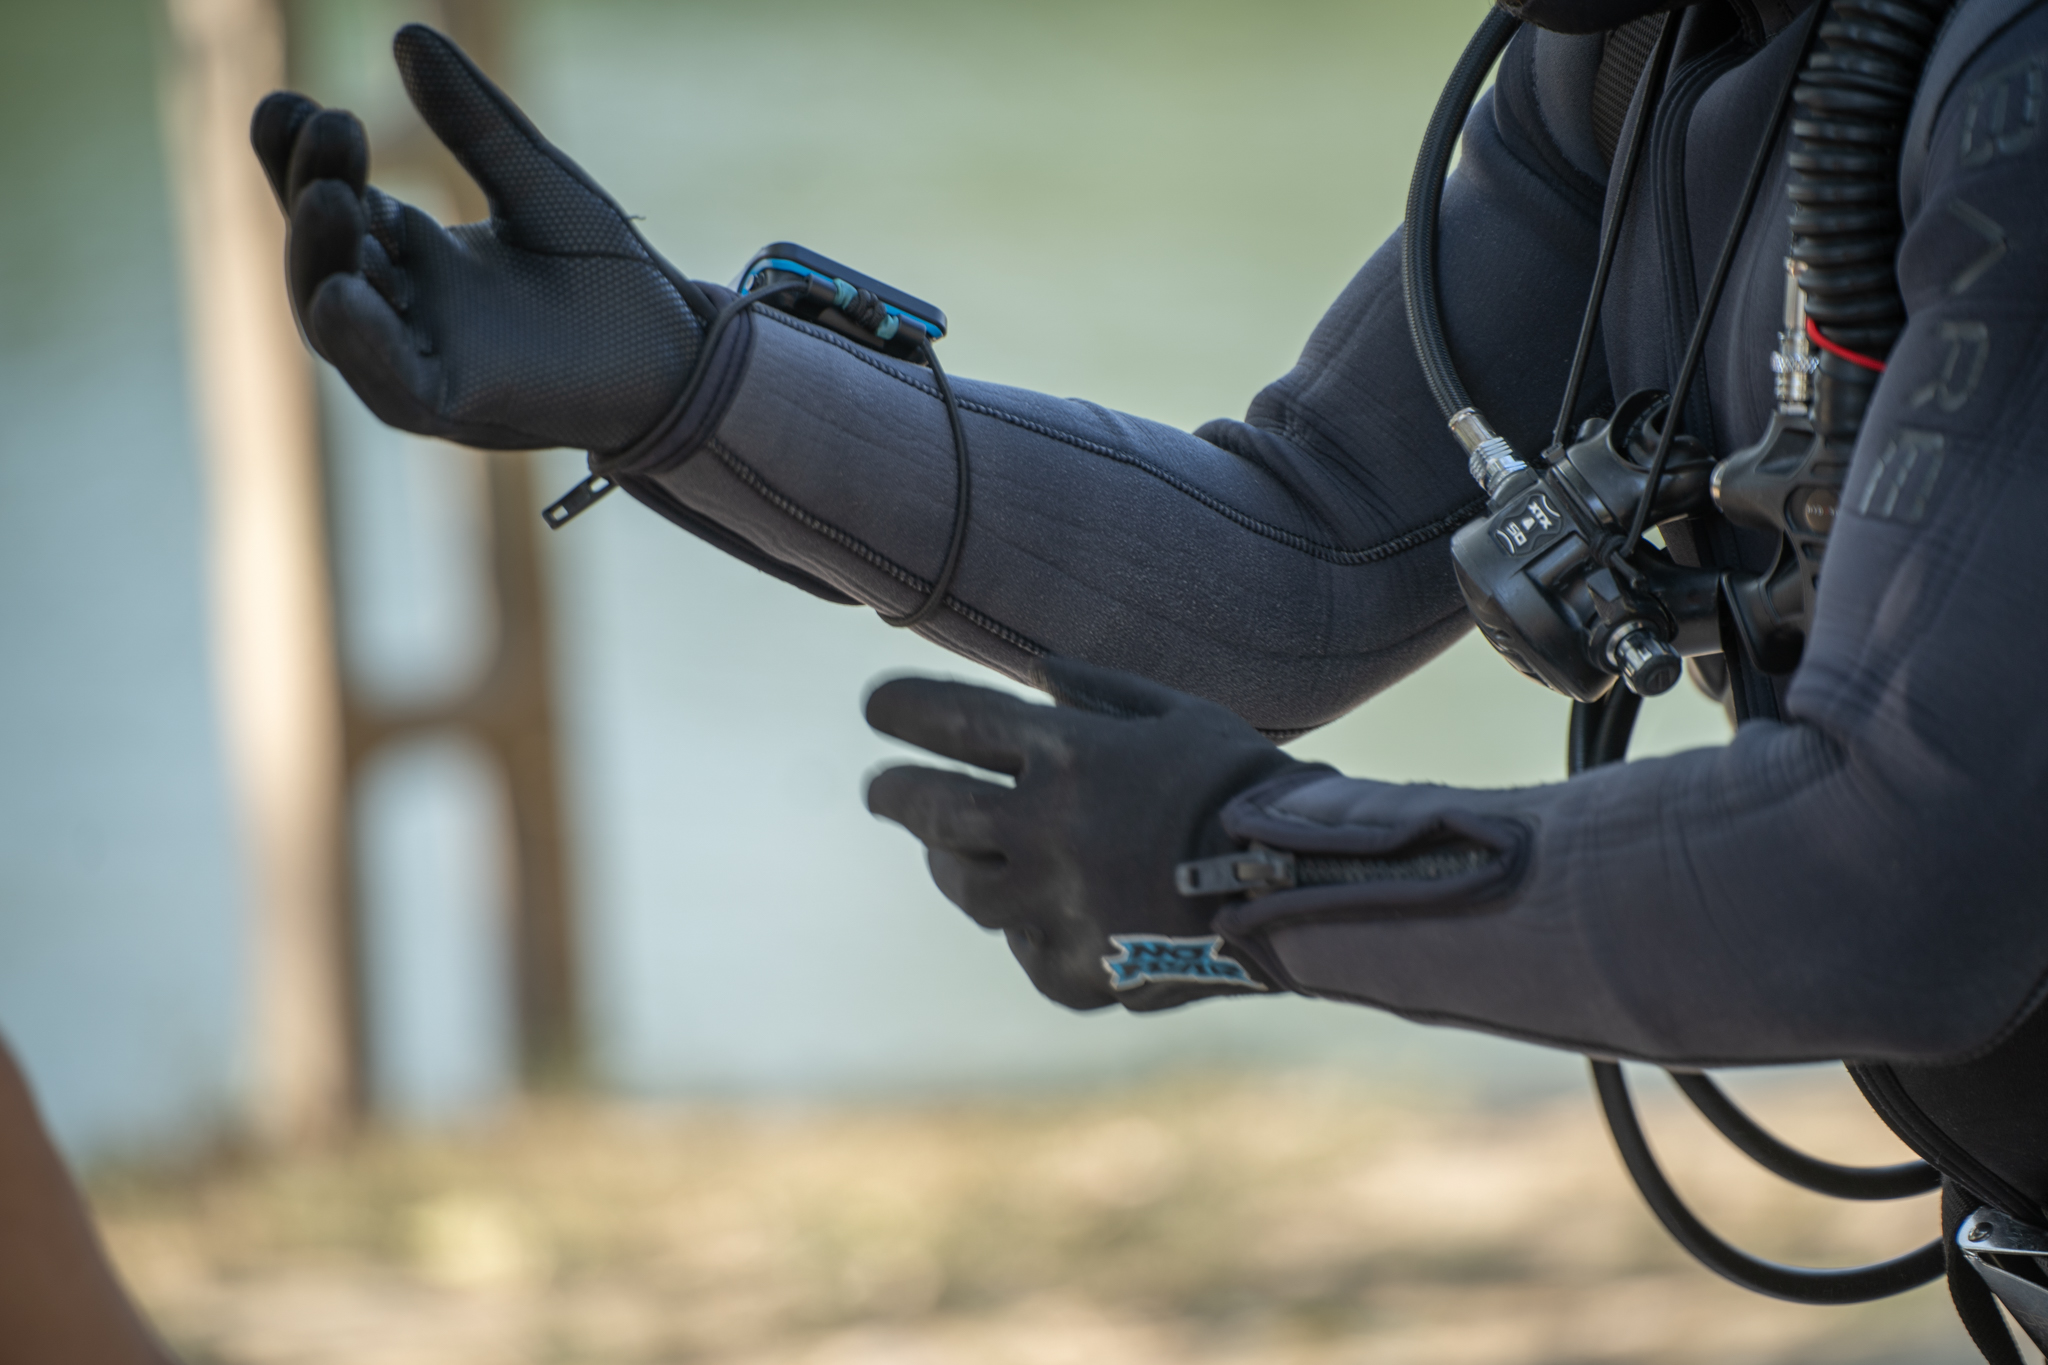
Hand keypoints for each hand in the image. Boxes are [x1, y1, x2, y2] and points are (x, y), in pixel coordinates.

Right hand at [250, 25, 704, 453]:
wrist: (683, 354)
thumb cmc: (610, 277)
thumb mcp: (536, 183)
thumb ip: (476, 124)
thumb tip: (408, 33)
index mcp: (413, 256)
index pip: (332, 199)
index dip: (301, 155)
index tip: (292, 102)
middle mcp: (403, 310)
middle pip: (324, 253)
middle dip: (313, 189)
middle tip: (330, 124)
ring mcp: (421, 360)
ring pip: (337, 317)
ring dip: (322, 256)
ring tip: (331, 194)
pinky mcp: (454, 404)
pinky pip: (389, 378)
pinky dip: (361, 341)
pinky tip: (340, 294)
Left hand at [865, 657, 1321, 1011]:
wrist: (1300, 888)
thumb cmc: (1241, 784)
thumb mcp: (1177, 712)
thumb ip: (1100, 691)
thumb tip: (1038, 670)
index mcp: (1066, 754)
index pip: (948, 719)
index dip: (901, 710)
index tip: (877, 708)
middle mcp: (1042, 828)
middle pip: (929, 808)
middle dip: (893, 793)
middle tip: (880, 790)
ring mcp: (1051, 905)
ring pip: (964, 885)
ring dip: (948, 862)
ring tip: (947, 853)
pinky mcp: (1070, 970)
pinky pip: (1024, 945)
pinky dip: (1027, 924)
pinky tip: (1041, 911)